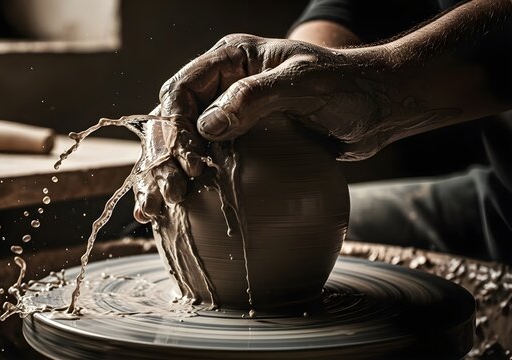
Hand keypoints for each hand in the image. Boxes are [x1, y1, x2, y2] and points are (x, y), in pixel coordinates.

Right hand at [133, 34, 392, 222]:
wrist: (379, 106)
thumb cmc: (347, 86)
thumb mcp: (303, 84)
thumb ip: (255, 97)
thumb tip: (206, 126)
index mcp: (230, 59)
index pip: (182, 91)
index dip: (176, 128)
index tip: (190, 164)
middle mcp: (222, 85)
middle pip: (173, 120)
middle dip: (163, 157)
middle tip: (166, 196)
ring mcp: (230, 114)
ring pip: (182, 143)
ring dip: (165, 174)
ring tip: (156, 209)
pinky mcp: (242, 141)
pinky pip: (205, 159)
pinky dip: (188, 182)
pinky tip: (179, 208)